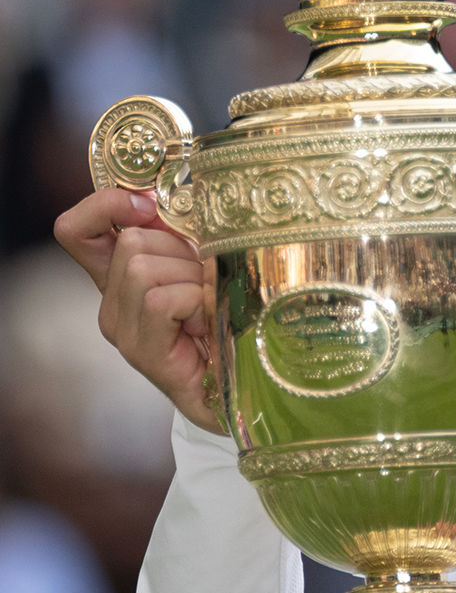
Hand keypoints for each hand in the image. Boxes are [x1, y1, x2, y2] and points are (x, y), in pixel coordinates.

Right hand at [54, 188, 222, 432]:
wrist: (242, 392)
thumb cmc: (229, 328)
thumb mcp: (206, 271)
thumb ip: (184, 240)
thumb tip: (179, 200)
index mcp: (121, 279)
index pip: (76, 230)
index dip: (105, 205)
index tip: (148, 206)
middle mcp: (112, 302)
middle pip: (132, 242)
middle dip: (182, 252)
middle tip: (208, 286)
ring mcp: (122, 328)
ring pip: (145, 268)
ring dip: (194, 279)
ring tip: (211, 308)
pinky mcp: (141, 349)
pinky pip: (163, 300)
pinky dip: (196, 302)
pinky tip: (208, 323)